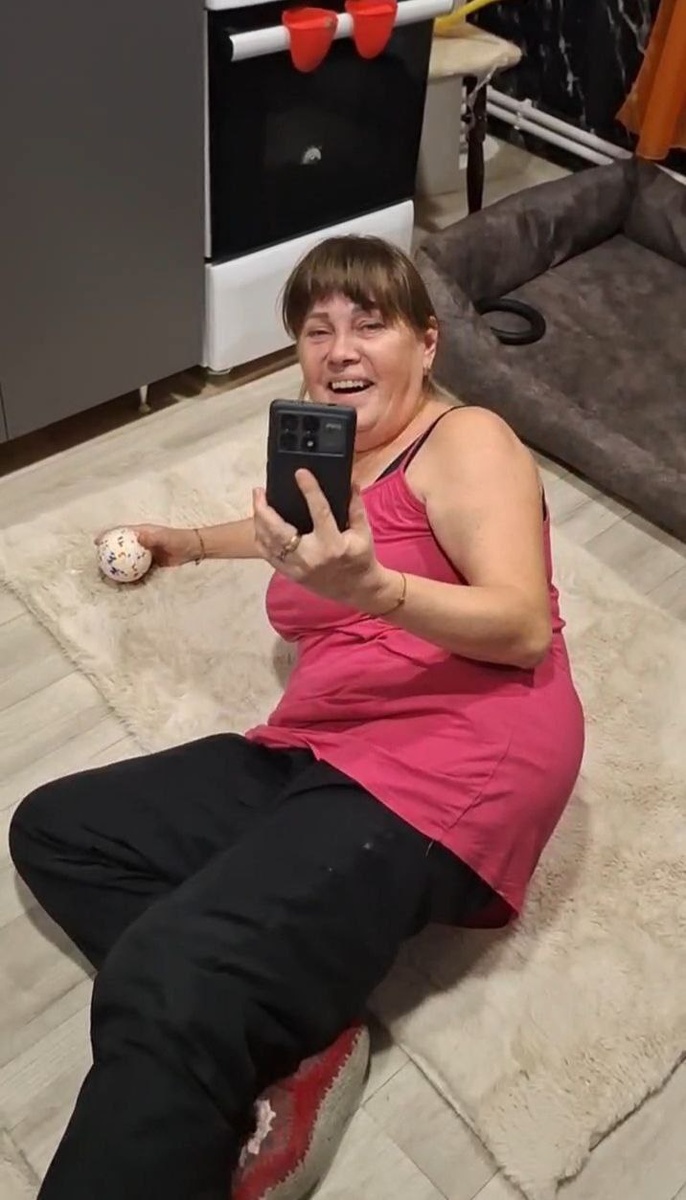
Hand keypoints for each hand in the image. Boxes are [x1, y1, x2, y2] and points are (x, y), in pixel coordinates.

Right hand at [94, 524, 200, 568]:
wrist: (192, 550)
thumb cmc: (179, 539)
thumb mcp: (165, 537)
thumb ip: (152, 538)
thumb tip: (138, 537)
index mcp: (142, 532)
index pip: (121, 532)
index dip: (108, 535)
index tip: (97, 542)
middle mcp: (141, 542)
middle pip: (121, 547)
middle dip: (109, 553)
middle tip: (98, 561)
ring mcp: (145, 554)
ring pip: (128, 559)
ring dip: (118, 565)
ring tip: (106, 573)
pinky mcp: (151, 564)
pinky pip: (137, 569)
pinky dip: (130, 574)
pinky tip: (123, 581)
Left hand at [252, 470, 389, 608]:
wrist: (357, 589)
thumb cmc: (361, 558)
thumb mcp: (364, 532)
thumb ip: (355, 506)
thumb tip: (350, 481)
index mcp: (332, 545)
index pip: (320, 512)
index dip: (310, 490)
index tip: (300, 473)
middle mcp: (311, 557)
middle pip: (278, 531)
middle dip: (264, 509)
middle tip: (259, 491)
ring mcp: (297, 568)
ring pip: (268, 543)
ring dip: (258, 521)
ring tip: (258, 503)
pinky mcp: (290, 574)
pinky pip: (268, 555)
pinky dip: (260, 538)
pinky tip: (259, 525)